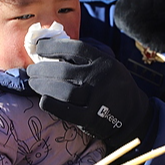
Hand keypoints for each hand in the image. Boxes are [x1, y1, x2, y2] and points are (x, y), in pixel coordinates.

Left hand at [26, 39, 151, 149]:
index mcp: (104, 61)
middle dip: (42, 69)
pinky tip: (44, 100)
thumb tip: (51, 51)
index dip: (53, 47)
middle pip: (64, 70)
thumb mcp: (107, 66)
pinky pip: (65, 110)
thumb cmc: (113, 86)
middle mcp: (101, 78)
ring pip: (63, 90)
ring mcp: (97, 98)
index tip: (38, 47)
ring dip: (43, 86)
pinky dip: (51, 104)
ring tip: (33, 83)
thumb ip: (85, 59)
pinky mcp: (91, 118)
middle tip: (31, 70)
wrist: (133, 115)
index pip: (75, 49)